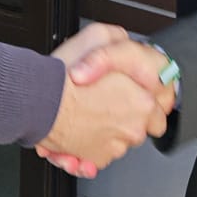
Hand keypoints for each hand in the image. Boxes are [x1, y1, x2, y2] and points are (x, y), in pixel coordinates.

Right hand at [35, 30, 174, 177]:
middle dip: (125, 119)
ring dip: (106, 132)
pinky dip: (90, 147)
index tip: (132, 99)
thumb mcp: (97, 36)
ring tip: (86, 115)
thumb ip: (119, 40)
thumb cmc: (65, 76)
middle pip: (139, 128)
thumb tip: (125, 41)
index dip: (143, 103)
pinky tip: (79, 130)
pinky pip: (99, 155)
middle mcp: (133, 129)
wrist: (38, 102)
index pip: (159, 111)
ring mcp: (115, 147)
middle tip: (105, 105)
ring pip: (118, 142)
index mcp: (142, 103)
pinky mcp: (96, 160)